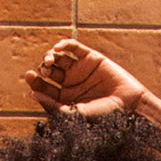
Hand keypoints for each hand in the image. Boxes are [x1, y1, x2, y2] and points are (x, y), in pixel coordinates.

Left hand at [24, 38, 146, 120]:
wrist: (128, 104)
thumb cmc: (104, 115)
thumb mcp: (76, 113)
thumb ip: (54, 106)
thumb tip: (33, 94)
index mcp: (64, 99)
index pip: (44, 88)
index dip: (36, 82)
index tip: (31, 78)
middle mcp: (69, 83)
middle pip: (48, 72)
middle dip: (42, 70)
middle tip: (44, 72)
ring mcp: (79, 69)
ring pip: (57, 58)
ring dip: (49, 57)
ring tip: (50, 62)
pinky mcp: (89, 57)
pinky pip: (72, 47)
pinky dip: (63, 45)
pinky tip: (58, 49)